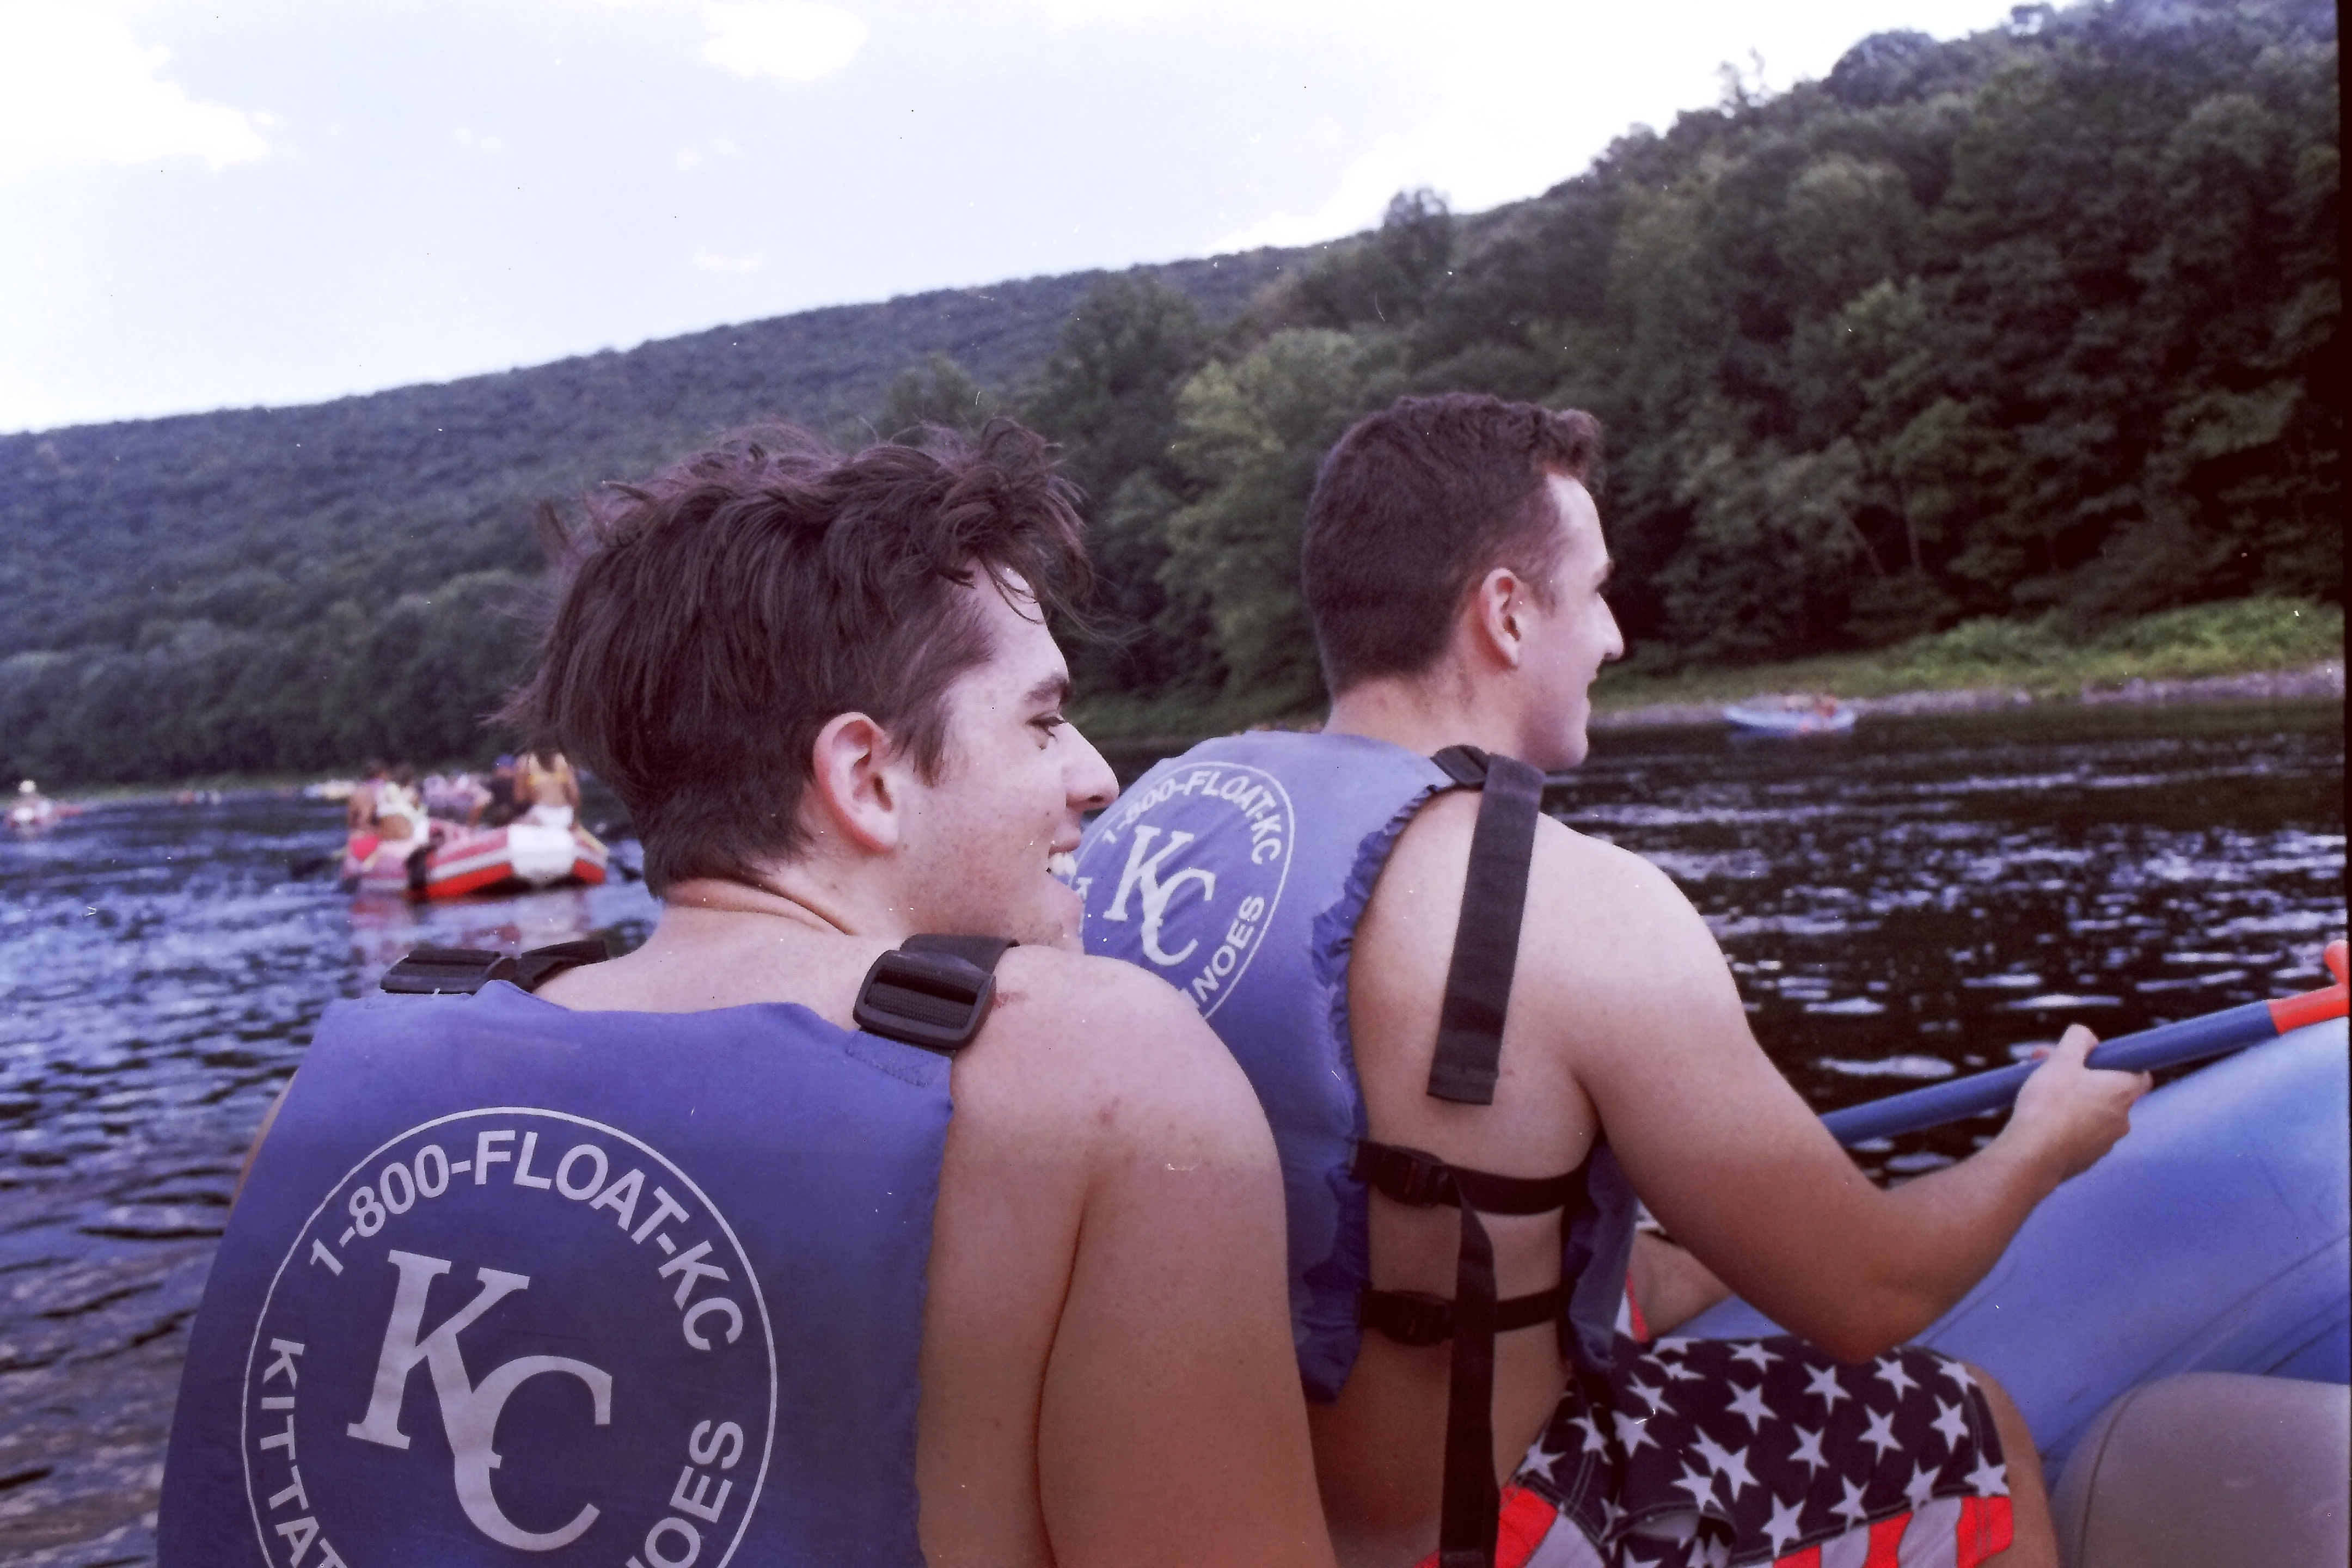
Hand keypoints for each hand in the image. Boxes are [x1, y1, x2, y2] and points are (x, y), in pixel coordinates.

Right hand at [2004, 1024, 2149, 1182]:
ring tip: (2034, 1092)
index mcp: (2122, 1092)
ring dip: (2067, 1099)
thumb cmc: (2049, 1105)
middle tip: (2045, 1066)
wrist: (2032, 1156)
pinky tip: (2036, 1119)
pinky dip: (2061, 1124)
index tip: (2094, 1059)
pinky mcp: (2086, 1160)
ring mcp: (2105, 1144)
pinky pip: (2077, 1134)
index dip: (2119, 1062)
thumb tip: (2087, 1036)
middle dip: (2077, 1075)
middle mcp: (2122, 1120)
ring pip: (2090, 1112)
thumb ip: (2078, 1040)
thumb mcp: (2061, 1060)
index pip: (2140, 1074)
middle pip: (2106, 1090)